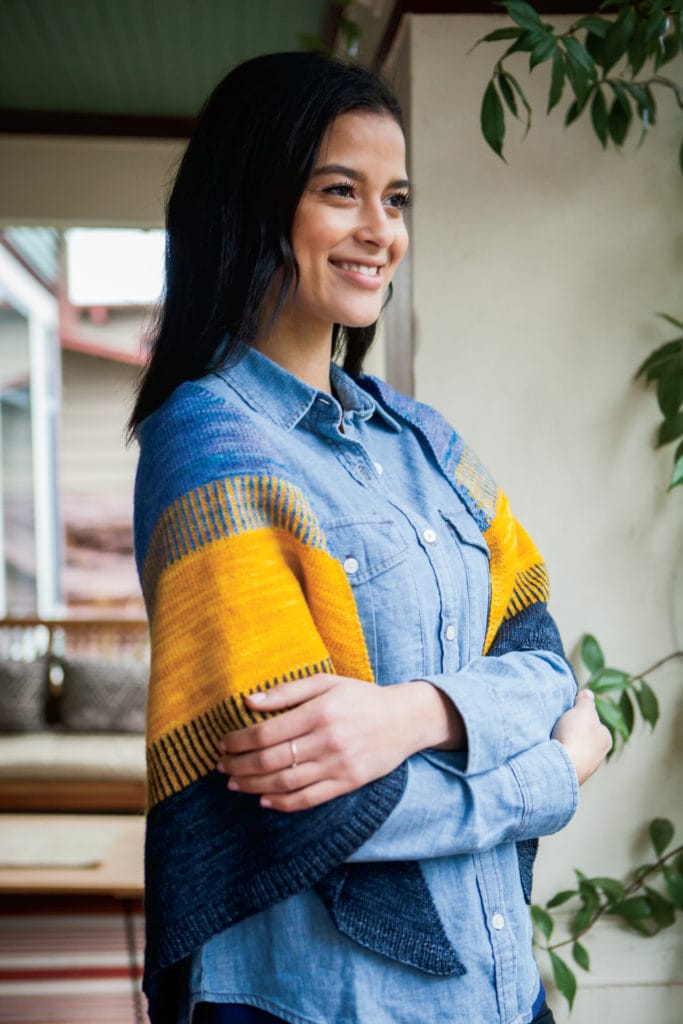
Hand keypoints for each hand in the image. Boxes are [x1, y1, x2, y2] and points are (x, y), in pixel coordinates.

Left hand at [216, 674, 463, 811]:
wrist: (405, 719)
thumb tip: (248, 702)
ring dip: (253, 786)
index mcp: (319, 712)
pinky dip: (283, 803)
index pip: (267, 733)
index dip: (239, 741)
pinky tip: (264, 800)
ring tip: (234, 784)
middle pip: (271, 760)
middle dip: (240, 765)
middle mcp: (328, 740)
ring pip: (286, 783)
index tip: (223, 744)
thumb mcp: (326, 683)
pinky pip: (309, 799)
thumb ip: (287, 691)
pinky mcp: (347, 783)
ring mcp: (338, 765)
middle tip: (221, 767)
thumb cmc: (361, 697)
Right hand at [551, 689, 611, 784]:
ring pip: (573, 749)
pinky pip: (563, 760)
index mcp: (605, 739)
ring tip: (552, 737)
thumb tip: (588, 693)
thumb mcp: (583, 710)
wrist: (561, 766)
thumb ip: (586, 701)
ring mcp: (584, 768)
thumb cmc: (576, 736)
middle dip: (572, 731)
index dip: (581, 715)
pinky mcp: (570, 775)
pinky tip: (549, 749)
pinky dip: (557, 754)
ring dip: (564, 743)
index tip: (569, 713)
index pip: (594, 722)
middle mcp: (598, 756)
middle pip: (583, 736)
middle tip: (559, 725)